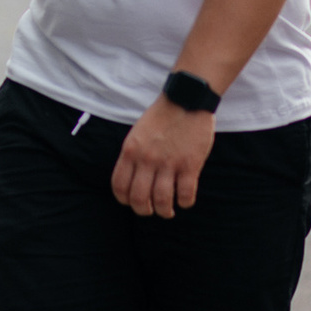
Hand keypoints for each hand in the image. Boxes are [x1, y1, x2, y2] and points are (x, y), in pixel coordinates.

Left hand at [112, 98, 214, 218]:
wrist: (186, 99)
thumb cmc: (161, 117)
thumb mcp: (137, 133)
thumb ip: (133, 155)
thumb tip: (132, 180)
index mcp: (130, 151)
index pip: (119, 186)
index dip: (124, 200)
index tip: (132, 202)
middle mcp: (147, 159)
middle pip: (138, 199)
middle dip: (143, 210)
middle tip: (150, 210)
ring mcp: (169, 163)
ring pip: (161, 201)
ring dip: (164, 211)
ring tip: (168, 211)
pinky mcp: (190, 164)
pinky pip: (185, 194)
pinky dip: (185, 203)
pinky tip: (185, 200)